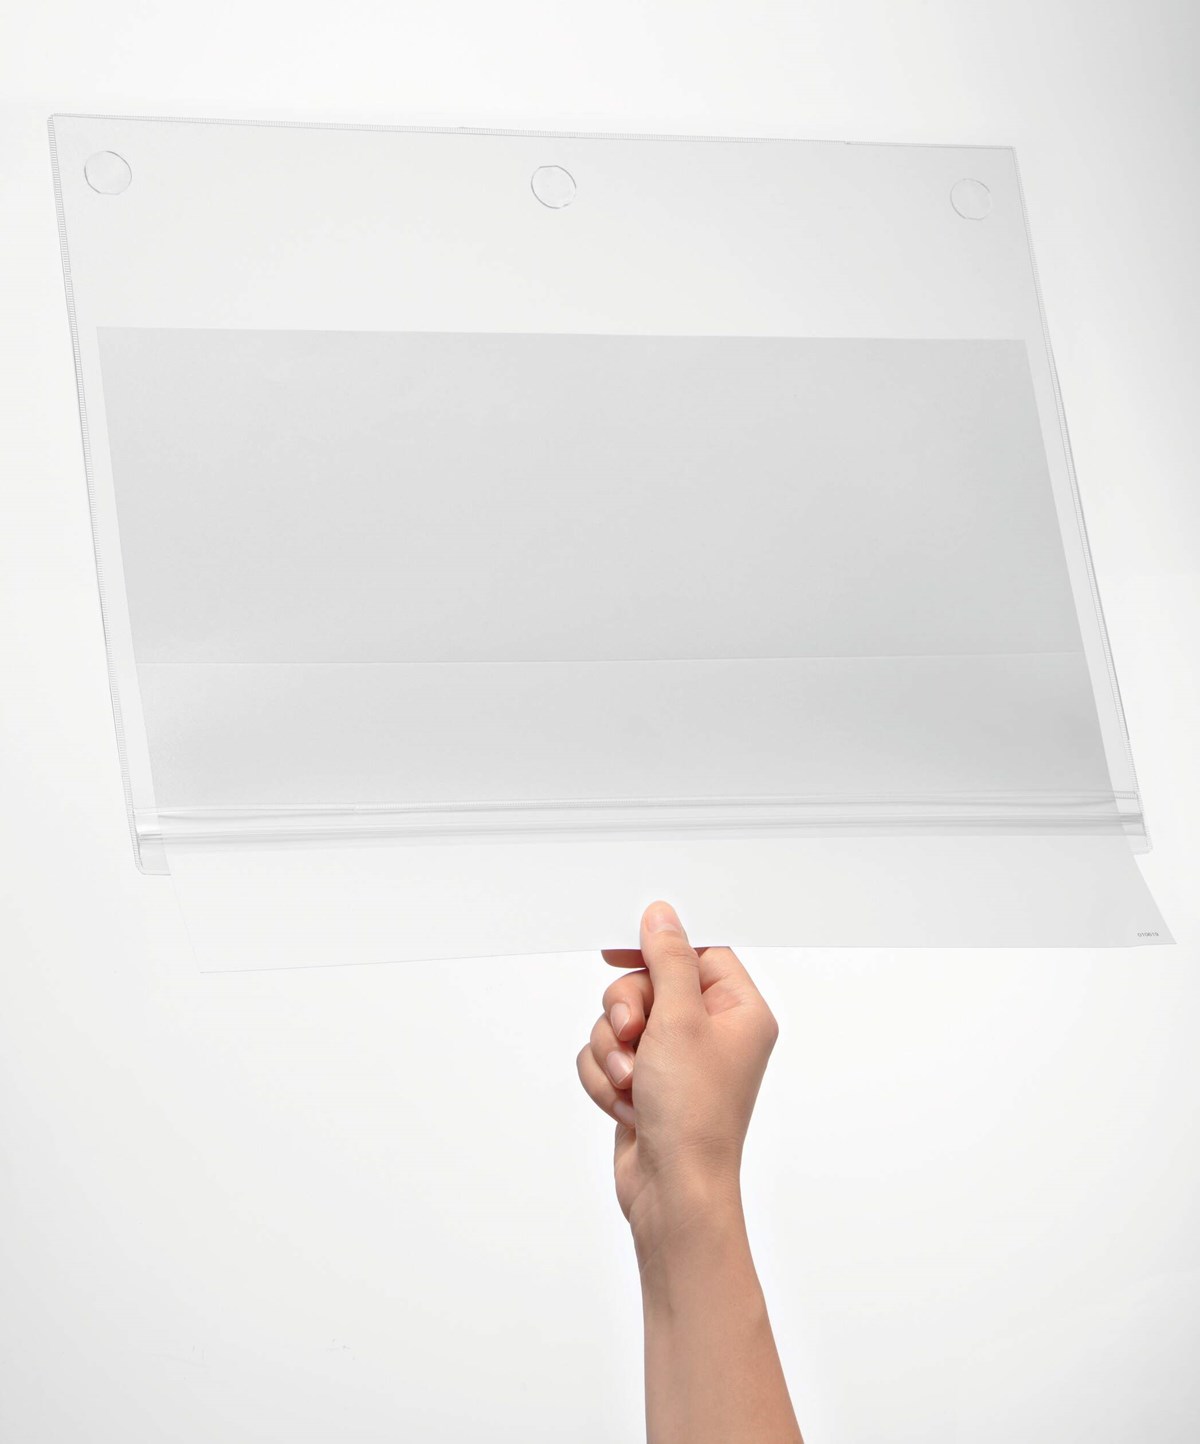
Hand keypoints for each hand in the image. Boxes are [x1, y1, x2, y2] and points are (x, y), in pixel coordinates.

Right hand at [575, 900, 779, 1263]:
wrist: (673, 1192)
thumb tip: (662, 916)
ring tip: (632, 1083)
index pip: (697, 953)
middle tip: (633, 1036)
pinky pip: (607, 1056)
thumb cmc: (693, 1114)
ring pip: (619, 1021)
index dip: (656, 947)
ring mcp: (675, 1061)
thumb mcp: (680, 1020)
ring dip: (613, 1050)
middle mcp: (710, 1033)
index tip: (617, 949)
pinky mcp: (645, 1085)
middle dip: (626, 1012)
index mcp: (739, 1011)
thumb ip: (668, 960)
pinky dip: (606, 1078)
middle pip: (648, 984)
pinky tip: (626, 1106)